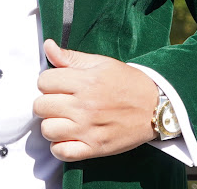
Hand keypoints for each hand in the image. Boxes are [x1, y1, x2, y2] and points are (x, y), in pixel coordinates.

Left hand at [33, 39, 157, 160]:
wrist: (155, 107)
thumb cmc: (126, 82)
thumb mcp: (100, 62)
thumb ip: (71, 57)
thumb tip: (48, 45)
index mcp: (85, 81)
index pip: (44, 81)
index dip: (47, 81)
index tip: (57, 84)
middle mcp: (84, 106)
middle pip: (41, 106)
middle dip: (46, 101)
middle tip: (59, 101)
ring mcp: (89, 129)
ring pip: (47, 129)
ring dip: (51, 124)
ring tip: (62, 118)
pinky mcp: (95, 148)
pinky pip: (62, 152)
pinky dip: (59, 146)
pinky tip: (67, 136)